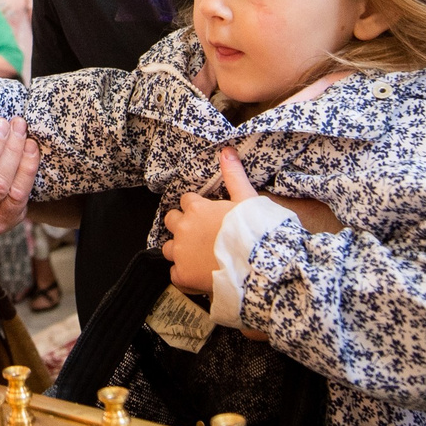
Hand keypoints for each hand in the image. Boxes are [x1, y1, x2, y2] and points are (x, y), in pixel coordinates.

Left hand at [161, 149, 257, 293]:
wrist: (258, 264)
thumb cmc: (255, 230)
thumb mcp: (247, 198)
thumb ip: (234, 175)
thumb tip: (226, 151)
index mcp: (197, 208)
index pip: (186, 201)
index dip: (196, 207)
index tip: (207, 215)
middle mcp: (183, 228)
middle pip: (171, 220)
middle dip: (182, 225)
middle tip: (199, 234)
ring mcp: (181, 253)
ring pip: (168, 248)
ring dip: (179, 250)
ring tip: (197, 256)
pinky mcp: (183, 275)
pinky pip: (174, 274)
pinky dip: (184, 274)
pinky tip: (198, 274)